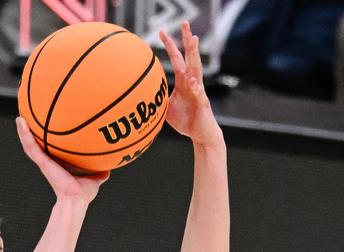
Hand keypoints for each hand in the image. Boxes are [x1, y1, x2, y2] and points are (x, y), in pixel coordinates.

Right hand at [16, 117, 108, 202]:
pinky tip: (21, 122)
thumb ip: (101, 172)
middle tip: (27, 120)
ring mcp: (44, 162)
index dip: (45, 142)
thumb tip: (110, 166)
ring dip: (24, 131)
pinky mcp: (42, 162)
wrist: (75, 200)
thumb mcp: (94, 179)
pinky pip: (31, 146)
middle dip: (31, 134)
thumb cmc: (82, 194)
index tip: (43, 131)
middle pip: (37, 146)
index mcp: (57, 166)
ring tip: (20, 118)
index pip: (49, 152)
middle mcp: (48, 163)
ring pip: (30, 145)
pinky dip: (25, 134)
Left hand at [159, 22, 222, 146]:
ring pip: (197, 68)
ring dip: (195, 54)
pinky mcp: (203, 103)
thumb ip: (157, 99)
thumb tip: (140, 96)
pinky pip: (199, 94)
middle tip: (184, 23)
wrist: (200, 136)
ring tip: (194, 40)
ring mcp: (199, 91)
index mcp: (183, 81)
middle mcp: (192, 82)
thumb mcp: (166, 108)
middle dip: (187, 40)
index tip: (161, 31)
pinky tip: (192, 81)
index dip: (170, 45)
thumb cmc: (185, 121)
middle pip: (189, 56)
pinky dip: (196, 88)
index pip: (177, 58)